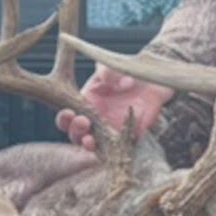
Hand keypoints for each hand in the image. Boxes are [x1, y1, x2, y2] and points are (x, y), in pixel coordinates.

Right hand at [54, 64, 174, 151]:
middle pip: (76, 133)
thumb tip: (105, 79)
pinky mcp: (126, 140)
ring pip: (93, 145)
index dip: (65, 117)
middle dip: (75, 131)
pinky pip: (119, 148)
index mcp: (83, 104)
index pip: (68, 115)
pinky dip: (115, 148)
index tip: (69, 113)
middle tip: (82, 122)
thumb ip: (106, 71)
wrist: (151, 83)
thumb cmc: (126, 73)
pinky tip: (117, 142)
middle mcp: (93, 121)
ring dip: (88, 145)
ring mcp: (108, 132)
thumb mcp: (113, 67)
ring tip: (90, 140)